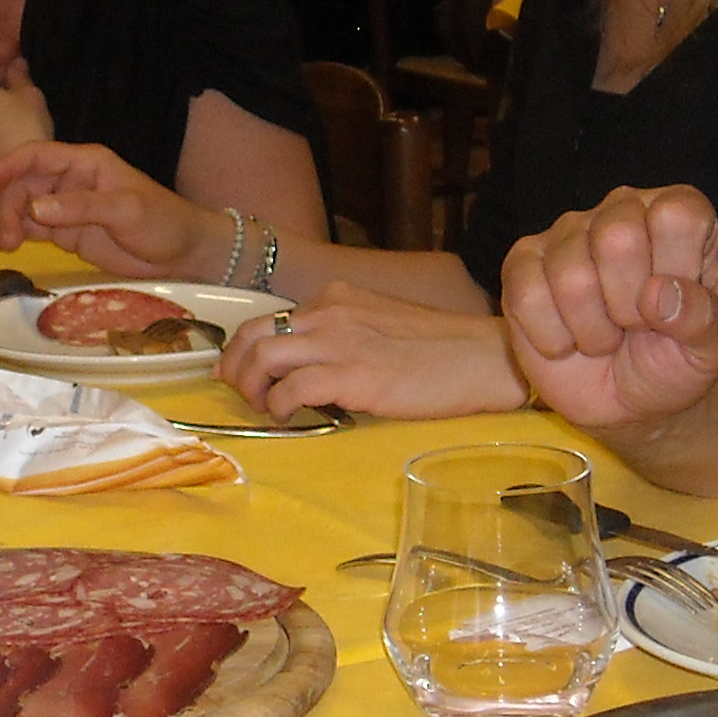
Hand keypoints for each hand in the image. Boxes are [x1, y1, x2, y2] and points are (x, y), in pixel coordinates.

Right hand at [0, 137, 210, 270]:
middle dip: (7, 206)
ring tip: (6, 246)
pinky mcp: (67, 233)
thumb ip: (80, 207)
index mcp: (85, 163)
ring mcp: (67, 208)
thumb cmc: (163, 222)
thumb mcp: (126, 209)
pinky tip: (11, 248)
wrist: (184, 254)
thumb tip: (36, 209)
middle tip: (4, 238)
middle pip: (24, 185)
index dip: (7, 168)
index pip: (36, 156)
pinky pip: (34, 228)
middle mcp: (70, 181)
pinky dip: (19, 235)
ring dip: (9, 223)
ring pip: (24, 208)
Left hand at [223, 283, 523, 419]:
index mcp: (335, 298)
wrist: (482, 358)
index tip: (241, 374)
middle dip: (235, 368)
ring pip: (263, 358)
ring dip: (252, 388)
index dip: (244, 350)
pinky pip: (291, 389)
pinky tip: (290, 418)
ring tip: (266, 409)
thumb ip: (342, 336)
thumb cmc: (438, 350)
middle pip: (253, 335)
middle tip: (240, 395)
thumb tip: (310, 367)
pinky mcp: (351, 374)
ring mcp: (339, 341)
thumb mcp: (379, 326)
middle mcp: (329, 312)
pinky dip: (279, 406)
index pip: (269, 319)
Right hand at [498, 185, 717, 430]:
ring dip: (592, 330)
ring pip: (572, 276)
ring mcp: (567, 234)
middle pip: (618, 239)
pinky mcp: (522, 264)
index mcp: (677, 214)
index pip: (677, 217)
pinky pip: (527, 296)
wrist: (625, 399)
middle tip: (634, 325)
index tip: (673, 305)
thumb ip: (703, 319)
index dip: (675, 272)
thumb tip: (659, 295)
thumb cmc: (672, 360)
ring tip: (604, 336)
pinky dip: (553, 338)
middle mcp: (621, 210)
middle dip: (629, 307)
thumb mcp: (711, 350)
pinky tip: (568, 340)